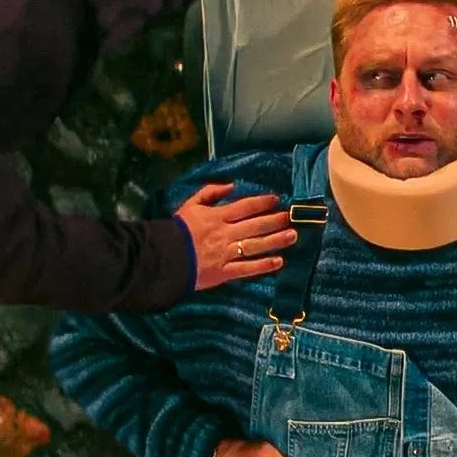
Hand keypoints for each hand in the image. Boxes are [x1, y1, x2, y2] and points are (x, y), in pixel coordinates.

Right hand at [174, 183, 296, 290]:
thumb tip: (231, 185)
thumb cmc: (177, 230)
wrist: (163, 258)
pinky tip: (279, 262)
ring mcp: (225, 253)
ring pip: (255, 245)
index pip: (244, 207)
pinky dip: (263, 265)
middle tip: (290, 217)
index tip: (276, 200)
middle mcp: (224, 234)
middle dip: (275, 220)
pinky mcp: (224, 272)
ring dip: (276, 240)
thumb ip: (209, 192)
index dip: (262, 202)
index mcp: (216, 216)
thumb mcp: (190, 205)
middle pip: (255, 225)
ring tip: (293, 236)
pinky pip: (247, 268)